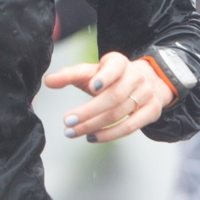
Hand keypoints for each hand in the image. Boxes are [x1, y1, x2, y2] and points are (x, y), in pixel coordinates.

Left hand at [42, 51, 174, 142]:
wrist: (148, 81)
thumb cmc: (111, 77)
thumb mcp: (91, 71)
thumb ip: (69, 75)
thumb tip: (48, 81)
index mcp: (119, 63)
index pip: (114, 68)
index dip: (104, 77)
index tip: (91, 86)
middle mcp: (135, 77)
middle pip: (113, 97)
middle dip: (88, 111)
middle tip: (68, 121)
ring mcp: (146, 94)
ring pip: (118, 114)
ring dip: (94, 125)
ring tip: (73, 132)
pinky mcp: (151, 111)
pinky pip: (130, 127)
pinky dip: (110, 134)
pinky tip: (92, 137)